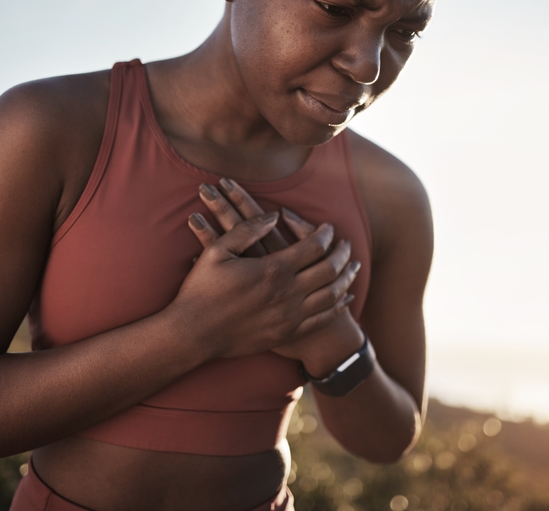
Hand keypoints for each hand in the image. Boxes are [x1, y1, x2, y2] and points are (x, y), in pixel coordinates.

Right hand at [190, 179, 363, 366]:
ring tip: (354, 266)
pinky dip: (338, 305)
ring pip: (332, 294)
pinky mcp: (287, 333)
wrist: (194, 334)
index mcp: (273, 270)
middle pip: (330, 269)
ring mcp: (290, 316)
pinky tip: (345, 297)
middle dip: (343, 253)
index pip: (313, 247)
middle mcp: (287, 293)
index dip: (324, 234)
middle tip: (347, 244)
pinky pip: (322, 318)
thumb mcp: (217, 251)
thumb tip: (274, 215)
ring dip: (347, 277)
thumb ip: (247, 229)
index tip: (328, 227)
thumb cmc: (202, 289)